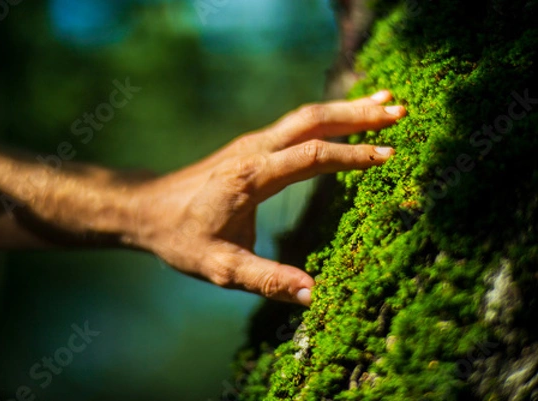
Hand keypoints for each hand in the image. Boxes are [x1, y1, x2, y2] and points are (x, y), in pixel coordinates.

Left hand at [123, 90, 405, 305]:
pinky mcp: (252, 148)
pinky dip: (328, 118)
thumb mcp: (221, 267)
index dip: (353, 155)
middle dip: (359, 114)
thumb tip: (315, 295)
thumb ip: (267, 280)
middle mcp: (254, 151)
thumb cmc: (182, 239)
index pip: (312, 156)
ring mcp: (253, 144)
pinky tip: (347, 119)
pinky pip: (297, 125)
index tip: (390, 155)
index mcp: (250, 177)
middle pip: (313, 120)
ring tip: (386, 101)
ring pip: (306, 116)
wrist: (148, 210)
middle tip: (400, 109)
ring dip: (347, 109)